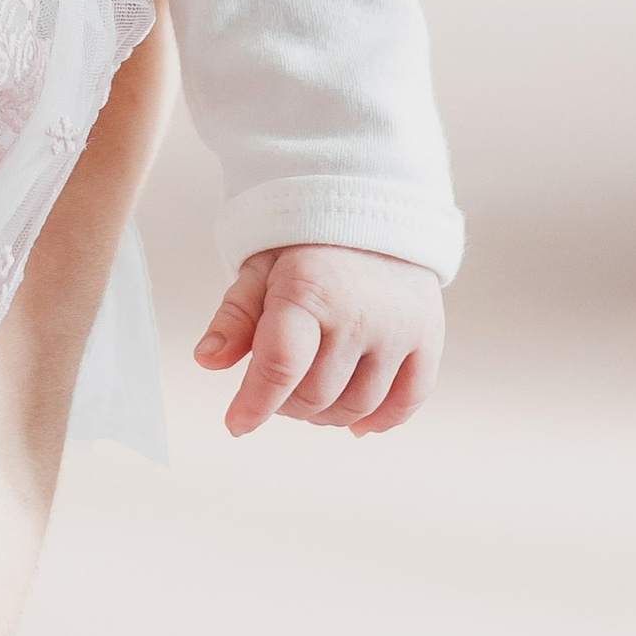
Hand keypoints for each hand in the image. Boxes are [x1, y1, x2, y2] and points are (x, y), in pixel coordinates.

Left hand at [197, 243, 441, 437]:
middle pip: (315, 396)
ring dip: (327, 415)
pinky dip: (379, 421)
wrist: (375, 211)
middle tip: (279, 387)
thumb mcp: (261, 268)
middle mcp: (358, 314)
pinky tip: (358, 423)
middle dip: (287, 404)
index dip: (255, 403)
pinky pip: (407, 402)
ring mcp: (398, 330)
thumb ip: (235, 316)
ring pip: (356, 407)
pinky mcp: (428, 338)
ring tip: (312, 393)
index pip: (281, 366)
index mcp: (309, 291)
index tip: (236, 423)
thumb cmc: (307, 246)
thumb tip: (207, 361)